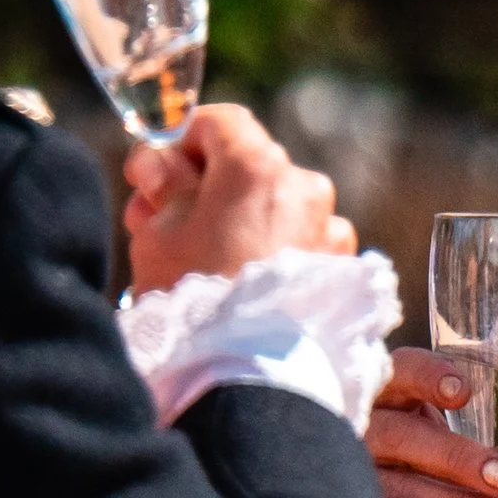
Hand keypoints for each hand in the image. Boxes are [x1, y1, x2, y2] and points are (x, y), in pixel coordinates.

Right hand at [123, 102, 358, 290]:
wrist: (244, 373)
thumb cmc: (192, 296)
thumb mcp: (158, 230)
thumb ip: (165, 185)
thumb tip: (167, 167)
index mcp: (259, 166)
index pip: (221, 123)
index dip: (181, 142)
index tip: (155, 174)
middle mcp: (306, 187)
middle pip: (249, 166)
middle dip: (204, 185)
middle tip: (159, 220)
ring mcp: (330, 229)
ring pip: (276, 207)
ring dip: (240, 219)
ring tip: (201, 259)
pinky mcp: (342, 268)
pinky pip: (301, 243)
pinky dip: (273, 250)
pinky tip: (242, 282)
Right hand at [368, 346, 497, 497]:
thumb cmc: (441, 493)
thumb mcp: (485, 469)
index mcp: (396, 400)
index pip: (402, 369)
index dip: (428, 375)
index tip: (463, 391)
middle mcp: (365, 429)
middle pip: (398, 428)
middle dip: (454, 453)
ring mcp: (346, 471)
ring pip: (388, 475)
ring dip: (448, 495)